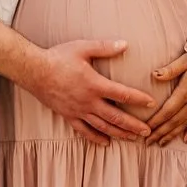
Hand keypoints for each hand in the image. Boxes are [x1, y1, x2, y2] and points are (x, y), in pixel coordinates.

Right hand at [29, 40, 155, 145]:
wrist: (34, 71)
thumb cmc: (58, 57)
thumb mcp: (83, 47)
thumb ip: (105, 47)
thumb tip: (125, 44)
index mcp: (94, 84)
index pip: (122, 94)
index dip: (138, 99)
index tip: (151, 103)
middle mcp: (88, 101)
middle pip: (116, 117)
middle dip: (134, 125)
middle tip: (148, 132)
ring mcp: (78, 111)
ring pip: (103, 127)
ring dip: (119, 134)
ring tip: (133, 139)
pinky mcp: (68, 116)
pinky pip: (84, 131)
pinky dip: (96, 138)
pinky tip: (106, 142)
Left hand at [144, 54, 186, 144]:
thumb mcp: (186, 60)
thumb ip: (170, 70)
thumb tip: (154, 75)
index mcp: (185, 91)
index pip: (167, 111)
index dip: (156, 121)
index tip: (146, 129)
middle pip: (174, 121)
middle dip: (160, 133)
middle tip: (148, 142)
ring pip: (185, 124)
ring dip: (172, 135)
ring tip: (161, 143)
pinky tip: (185, 140)